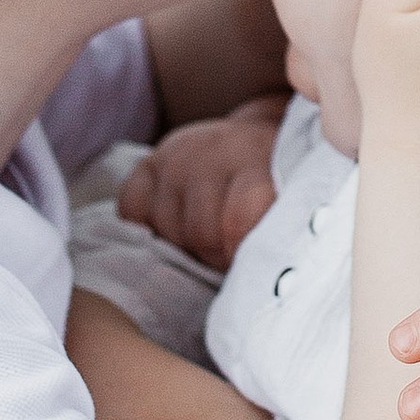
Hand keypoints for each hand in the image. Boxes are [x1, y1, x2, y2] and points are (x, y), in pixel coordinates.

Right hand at [118, 97, 287, 265]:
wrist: (252, 140)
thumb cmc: (275, 182)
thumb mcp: (289, 197)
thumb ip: (277, 230)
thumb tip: (264, 279)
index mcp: (256, 161)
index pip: (239, 219)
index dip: (239, 251)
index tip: (249, 264)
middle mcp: (213, 153)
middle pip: (200, 232)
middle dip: (215, 254)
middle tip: (229, 251)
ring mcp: (176, 157)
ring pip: (165, 227)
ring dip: (184, 244)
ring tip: (207, 236)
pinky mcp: (147, 163)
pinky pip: (131, 211)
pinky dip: (147, 226)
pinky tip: (173, 223)